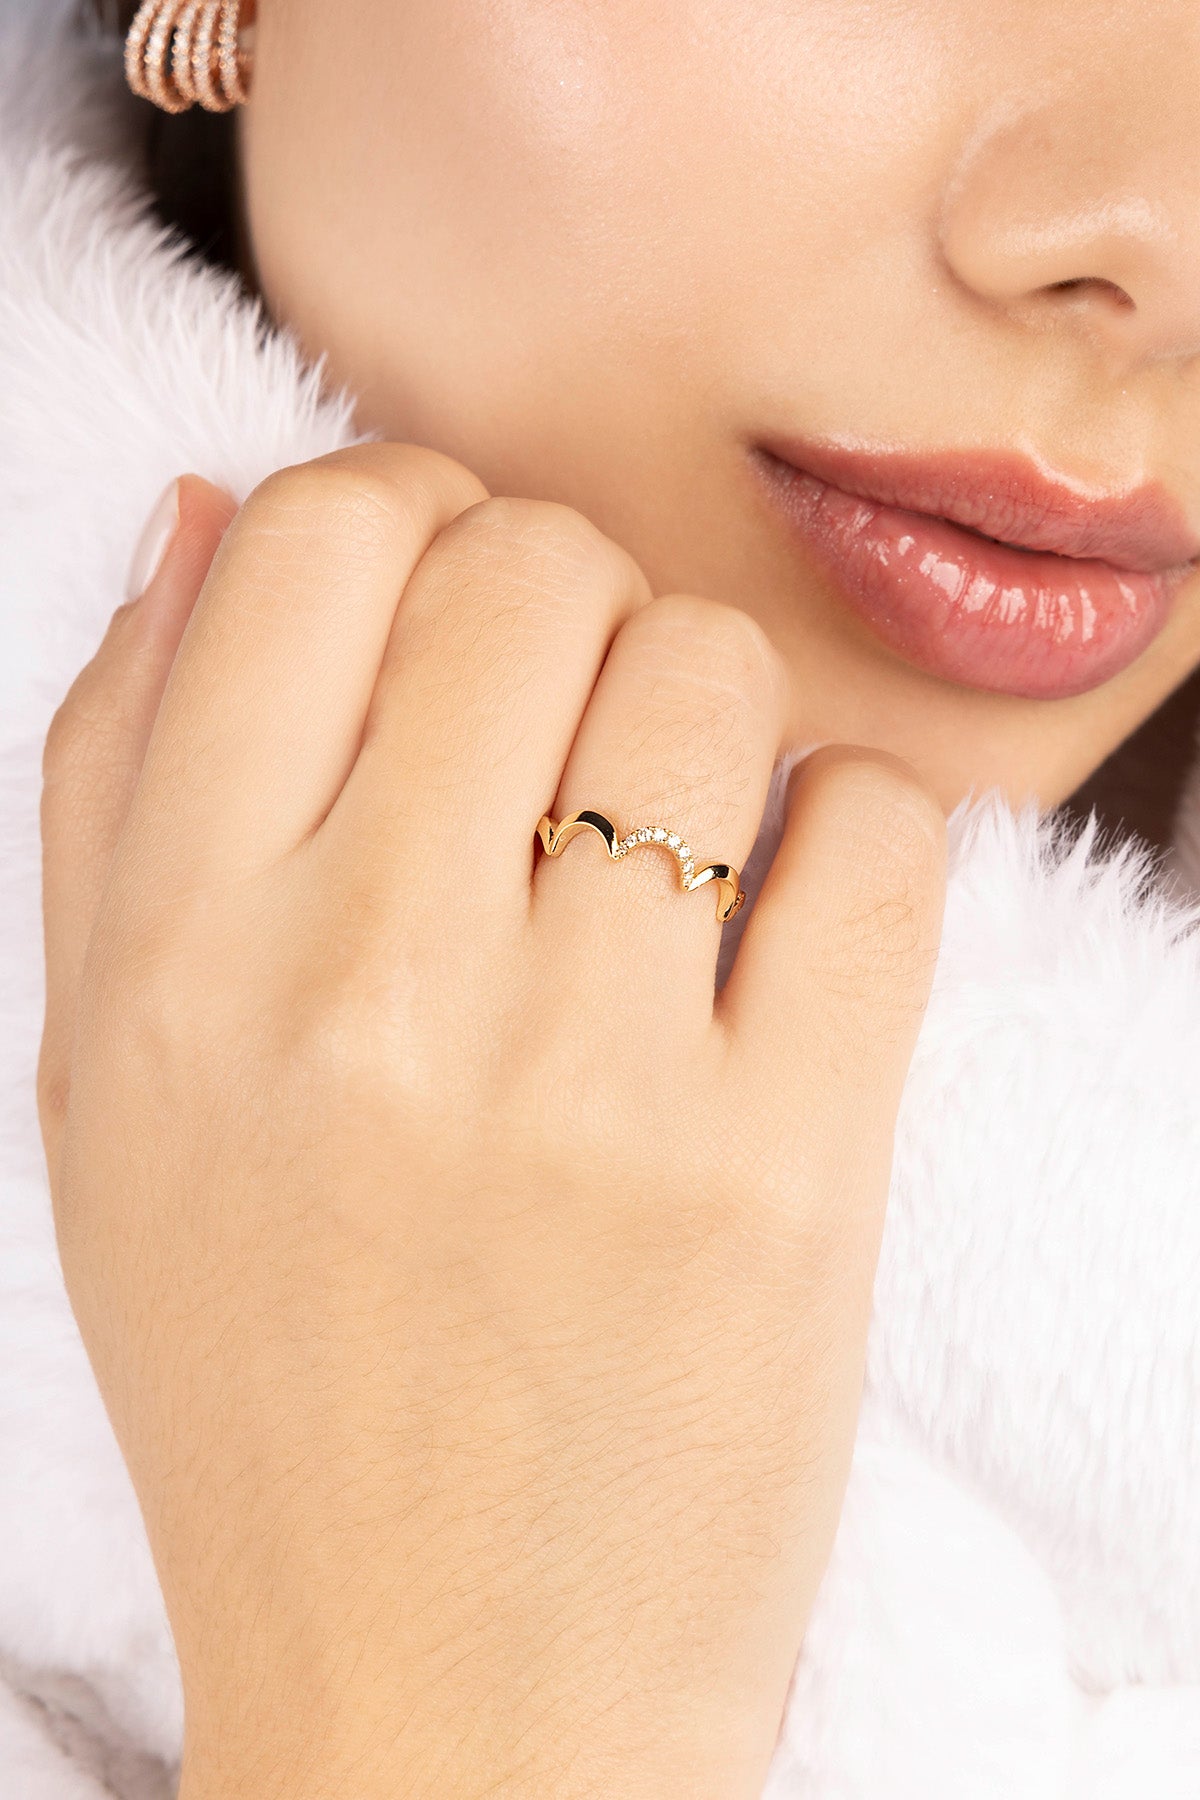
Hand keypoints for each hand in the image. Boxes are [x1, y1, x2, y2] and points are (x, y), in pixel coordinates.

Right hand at [39, 445, 945, 1799]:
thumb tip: (204, 516)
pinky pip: (876, 836)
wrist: (447, 1691)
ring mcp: (582, 1078)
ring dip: (711, 716)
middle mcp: (363, 988)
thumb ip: (117, 785)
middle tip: (569, 725)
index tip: (448, 602)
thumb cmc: (271, 1381)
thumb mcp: (106, 1091)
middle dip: (568, 600)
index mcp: (176, 955)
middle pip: (530, 566)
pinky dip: (856, 834)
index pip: (311, 538)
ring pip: (708, 672)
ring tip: (675, 844)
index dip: (405, 515)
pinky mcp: (782, 1170)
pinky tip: (789, 923)